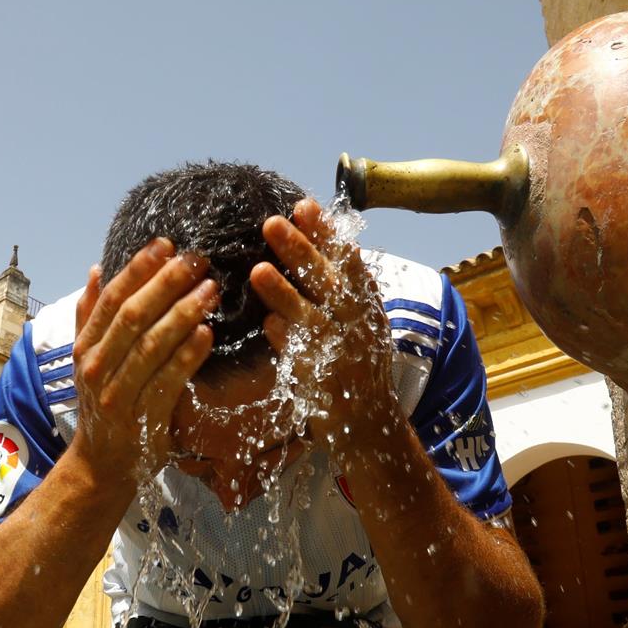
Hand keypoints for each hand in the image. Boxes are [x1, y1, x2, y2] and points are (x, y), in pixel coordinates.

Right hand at [68, 238, 218, 482]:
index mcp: (86, 347)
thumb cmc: (103, 404)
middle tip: (197, 260)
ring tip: (210, 289)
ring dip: (183, 313)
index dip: (139, 269)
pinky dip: (188, 356)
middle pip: (133, 316)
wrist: (100, 464)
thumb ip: (90, 314)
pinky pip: (169, 381)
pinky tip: (208, 333)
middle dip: (166, 284)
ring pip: (152, 345)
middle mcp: (99, 367)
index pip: (112, 299)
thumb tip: (97, 269)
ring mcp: (119, 393)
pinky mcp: (145, 417)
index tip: (166, 244)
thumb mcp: (88, 358)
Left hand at [250, 200, 400, 462]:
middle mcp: (359, 325)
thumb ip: (338, 285)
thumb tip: (314, 237)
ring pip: (313, 317)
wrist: (369, 423)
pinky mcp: (326, 381)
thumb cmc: (356, 363)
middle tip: (271, 222)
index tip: (304, 205)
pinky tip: (269, 323)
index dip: (326, 232)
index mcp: (366, 304)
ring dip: (285, 293)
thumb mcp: (358, 319)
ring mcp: (344, 353)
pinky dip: (287, 339)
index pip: (347, 259)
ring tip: (258, 270)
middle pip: (328, 281)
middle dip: (301, 250)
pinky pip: (303, 355)